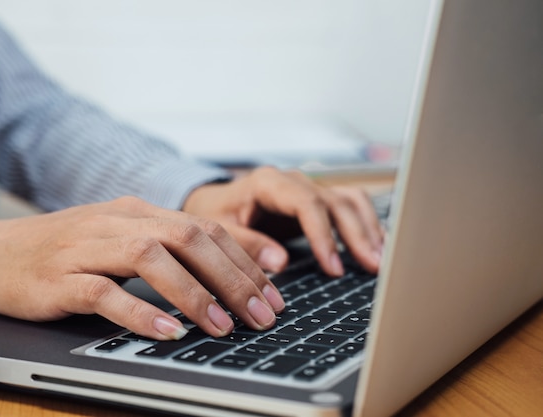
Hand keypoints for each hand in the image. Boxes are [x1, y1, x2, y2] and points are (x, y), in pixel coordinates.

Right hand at [0, 197, 284, 339]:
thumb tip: (220, 274)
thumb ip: (166, 250)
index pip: (204, 227)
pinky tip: (165, 332)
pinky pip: (104, 292)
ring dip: (194, 294)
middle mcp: (117, 222)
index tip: (276, 286)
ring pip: (152, 260)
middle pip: (188, 239)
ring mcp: (87, 248)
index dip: (245, 256)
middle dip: (233, 277)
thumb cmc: (64, 251)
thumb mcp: (120, 240)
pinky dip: (139, 312)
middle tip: (262, 313)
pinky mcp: (60, 278)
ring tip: (223, 326)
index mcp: (137, 212)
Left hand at [183, 166, 383, 275]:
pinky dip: (367, 225)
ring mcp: (309, 188)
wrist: (214, 201)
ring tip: (382, 261)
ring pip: (350, 200)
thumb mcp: (220, 228)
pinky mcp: (317, 201)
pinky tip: (378, 247)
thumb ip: (246, 243)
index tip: (333, 266)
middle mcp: (294, 181)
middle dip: (357, 234)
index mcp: (268, 183)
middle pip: (336, 201)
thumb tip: (282, 262)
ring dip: (369, 229)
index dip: (323, 234)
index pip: (307, 203)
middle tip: (374, 266)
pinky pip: (350, 207)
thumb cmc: (214, 214)